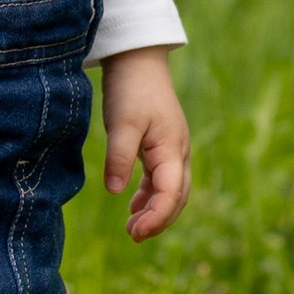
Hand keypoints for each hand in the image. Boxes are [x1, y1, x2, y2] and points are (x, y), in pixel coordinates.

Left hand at [100, 47, 190, 241]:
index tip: (135, 233)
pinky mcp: (161, 144)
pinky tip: (133, 206)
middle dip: (159, 221)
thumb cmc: (130, 88)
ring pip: (171, 190)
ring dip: (155, 211)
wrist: (137, 57)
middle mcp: (178, 152)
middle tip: (132, 236)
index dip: (156, 218)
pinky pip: (161, 178)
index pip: (171, 194)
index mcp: (172, 148)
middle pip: (177, 197)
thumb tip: (115, 193)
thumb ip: (119, 158)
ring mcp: (171, 148)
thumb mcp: (122, 123)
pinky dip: (150, 196)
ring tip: (132, 228)